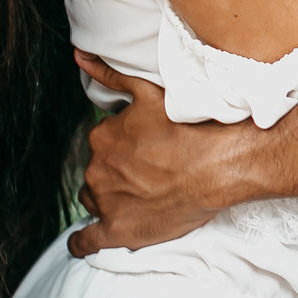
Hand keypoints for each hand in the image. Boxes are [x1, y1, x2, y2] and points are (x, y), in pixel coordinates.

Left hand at [67, 50, 243, 255]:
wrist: (218, 165)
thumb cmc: (189, 128)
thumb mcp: (147, 92)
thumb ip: (110, 76)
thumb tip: (79, 57)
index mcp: (102, 138)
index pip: (103, 144)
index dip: (123, 146)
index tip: (143, 149)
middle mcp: (97, 170)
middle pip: (97, 171)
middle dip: (115, 171)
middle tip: (146, 170)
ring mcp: (105, 202)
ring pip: (93, 199)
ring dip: (107, 197)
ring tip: (135, 196)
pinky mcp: (116, 231)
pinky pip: (86, 240)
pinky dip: (82, 240)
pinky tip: (85, 239)